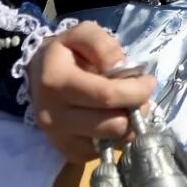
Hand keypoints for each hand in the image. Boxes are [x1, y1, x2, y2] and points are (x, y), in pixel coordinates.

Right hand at [29, 24, 154, 165]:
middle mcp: (53, 116)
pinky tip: (114, 118)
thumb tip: (120, 69)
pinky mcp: (68, 153)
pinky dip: (117, 137)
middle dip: (137, 110)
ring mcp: (59, 138)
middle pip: (113, 125)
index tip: (148, 82)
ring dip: (130, 125)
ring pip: (112, 142)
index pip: (107, 96)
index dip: (136, 91)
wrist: (38, 75)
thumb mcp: (82, 34)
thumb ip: (103, 46)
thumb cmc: (66, 53)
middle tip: (141, 96)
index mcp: (57, 83)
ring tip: (129, 107)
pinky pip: (105, 152)